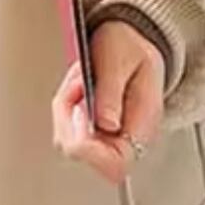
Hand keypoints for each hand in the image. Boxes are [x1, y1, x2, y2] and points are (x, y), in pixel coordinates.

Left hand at [50, 20, 164, 185]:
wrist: (133, 40)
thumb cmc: (129, 48)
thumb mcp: (120, 58)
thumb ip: (112, 90)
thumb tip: (106, 124)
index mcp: (142, 125)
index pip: (116, 163)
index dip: (89, 150)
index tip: (77, 113)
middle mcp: (125, 138)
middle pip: (83, 155)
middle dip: (67, 118)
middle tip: (77, 85)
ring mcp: (107, 135)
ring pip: (67, 141)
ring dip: (64, 108)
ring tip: (79, 81)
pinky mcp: (93, 129)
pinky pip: (65, 128)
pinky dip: (63, 105)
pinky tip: (75, 86)